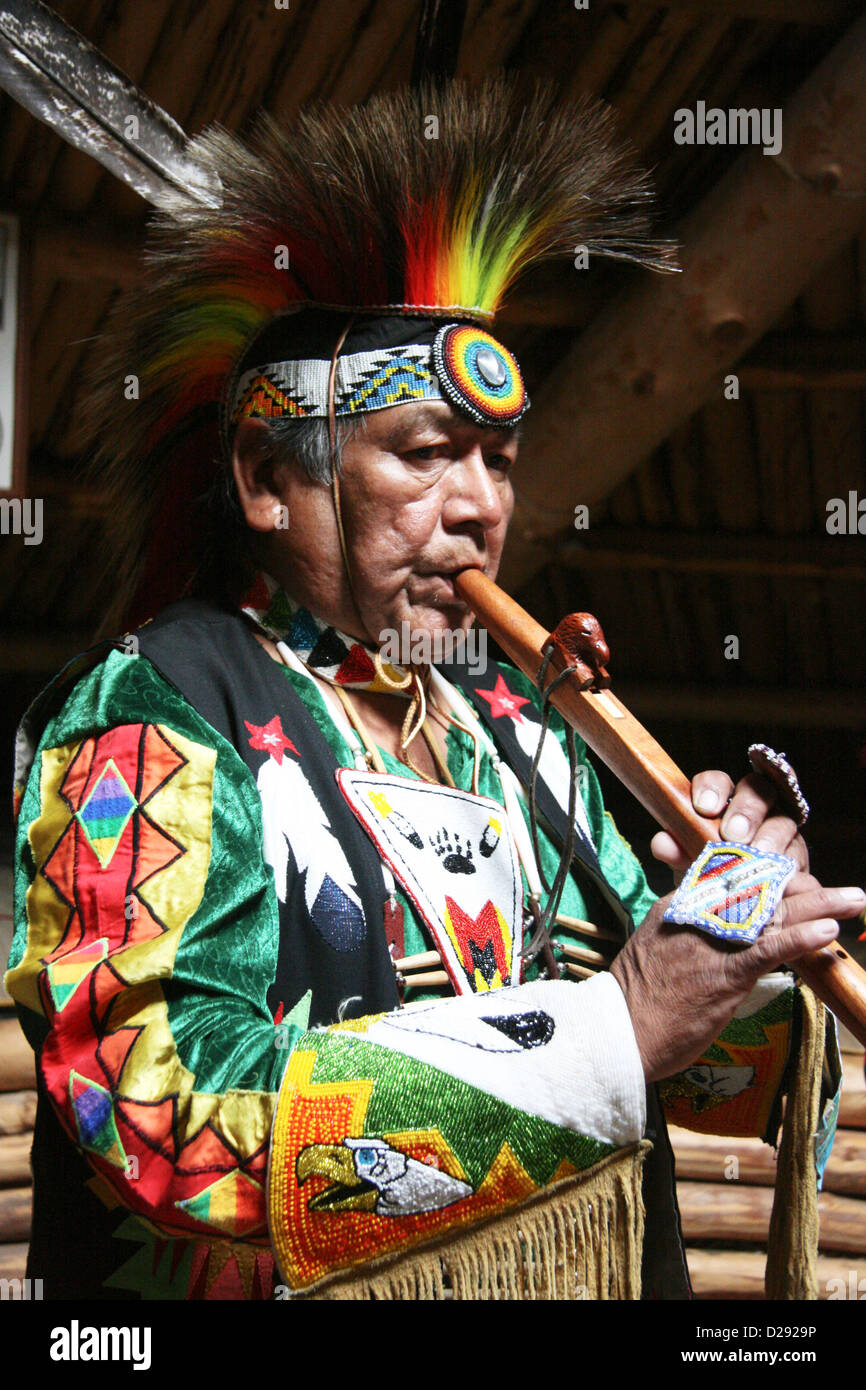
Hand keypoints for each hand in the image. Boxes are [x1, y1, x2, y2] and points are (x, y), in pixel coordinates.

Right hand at [610, 874, 864, 1081]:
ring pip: (774, 915)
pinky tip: (828, 930)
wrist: (619, 1032)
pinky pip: (770, 950)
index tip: (803, 881)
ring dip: (821, 906)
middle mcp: (700, 914)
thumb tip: (718, 928)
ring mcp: (713, 943)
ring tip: (854, 898)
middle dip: (807, 887)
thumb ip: (686, 927)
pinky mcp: (725, 974)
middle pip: (763, 891)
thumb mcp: (656, 944)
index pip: (737, 881)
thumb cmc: (638, 997)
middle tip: (844, 889)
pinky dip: (801, 938)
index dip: (776, 880)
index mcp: (683, 903)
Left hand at [651, 766, 808, 879]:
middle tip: (733, 836)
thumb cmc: (711, 874)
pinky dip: (787, 866)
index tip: (703, 808)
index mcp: (723, 801)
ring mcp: (782, 829)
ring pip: (783, 821)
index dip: (712, 788)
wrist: (739, 906)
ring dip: (770, 839)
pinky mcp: (799, 855)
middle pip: (759, 790)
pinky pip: (798, 855)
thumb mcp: (689, 864)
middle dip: (746, 810)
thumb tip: (663, 843)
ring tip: (756, 859)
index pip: (718, 781)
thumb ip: (676, 851)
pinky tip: (775, 879)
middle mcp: (756, 808)